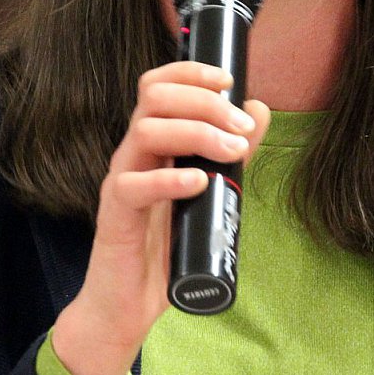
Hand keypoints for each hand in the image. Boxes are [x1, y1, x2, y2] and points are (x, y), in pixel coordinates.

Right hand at [49, 61, 269, 374]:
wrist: (129, 302)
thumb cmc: (166, 244)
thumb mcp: (208, 191)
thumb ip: (231, 151)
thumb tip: (258, 110)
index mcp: (152, 141)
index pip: (159, 85)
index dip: (191, 72)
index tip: (228, 81)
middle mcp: (133, 152)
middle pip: (154, 98)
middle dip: (204, 102)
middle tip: (241, 128)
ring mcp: (121, 180)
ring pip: (145, 131)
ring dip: (196, 133)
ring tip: (232, 153)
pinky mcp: (115, 214)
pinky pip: (133, 185)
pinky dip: (169, 179)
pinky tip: (199, 183)